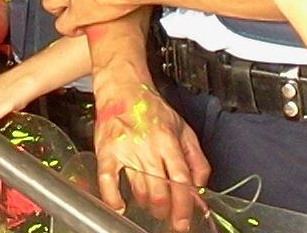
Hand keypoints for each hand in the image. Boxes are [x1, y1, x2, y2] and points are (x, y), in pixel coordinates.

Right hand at [92, 78, 209, 230]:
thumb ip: (196, 158)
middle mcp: (148, 146)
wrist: (123, 87)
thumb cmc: (151, 108)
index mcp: (168, 140)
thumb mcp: (183, 128)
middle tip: (167, 216)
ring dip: (147, 205)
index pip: (181, 180)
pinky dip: (113, 198)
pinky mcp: (106, 151)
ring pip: (139, 190)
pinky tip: (119, 206)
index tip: (183, 221)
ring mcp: (126, 149)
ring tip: (150, 206)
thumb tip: (200, 186)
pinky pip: (108, 181)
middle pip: (160, 190)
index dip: (184, 205)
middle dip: (165, 210)